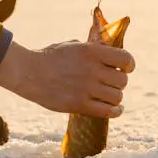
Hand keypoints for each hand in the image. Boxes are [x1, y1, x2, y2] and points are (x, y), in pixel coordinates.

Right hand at [0, 39, 135, 117]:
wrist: (28, 72)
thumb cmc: (50, 57)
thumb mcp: (73, 46)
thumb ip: (93, 49)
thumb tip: (111, 53)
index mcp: (91, 52)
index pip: (125, 59)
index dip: (129, 64)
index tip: (126, 68)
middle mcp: (92, 70)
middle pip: (122, 80)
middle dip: (119, 82)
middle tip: (110, 83)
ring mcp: (86, 88)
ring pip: (117, 97)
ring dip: (115, 97)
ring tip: (108, 96)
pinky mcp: (79, 104)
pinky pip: (107, 112)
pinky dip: (115, 111)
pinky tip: (114, 109)